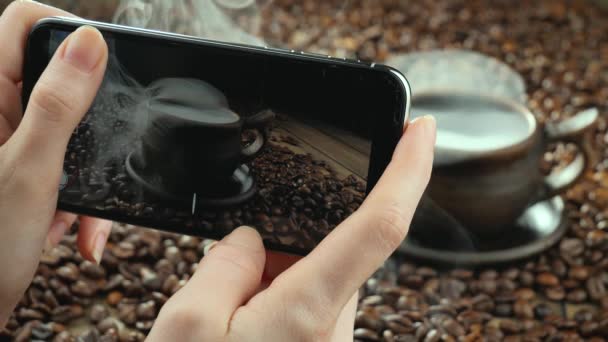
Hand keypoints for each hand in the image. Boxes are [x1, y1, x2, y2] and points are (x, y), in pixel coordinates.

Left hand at [0, 1, 109, 326]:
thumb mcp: (31, 171)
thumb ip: (58, 103)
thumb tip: (89, 41)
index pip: (24, 22)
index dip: (68, 32)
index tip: (102, 68)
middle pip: (56, 79)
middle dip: (88, 125)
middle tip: (92, 157)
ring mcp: (7, 141)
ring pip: (67, 128)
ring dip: (85, 170)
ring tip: (77, 215)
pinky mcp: (20, 168)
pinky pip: (63, 162)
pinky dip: (74, 194)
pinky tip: (66, 227)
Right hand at [148, 116, 435, 340]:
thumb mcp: (189, 323)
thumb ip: (226, 264)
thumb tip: (253, 241)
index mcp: (310, 308)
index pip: (380, 224)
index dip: (408, 171)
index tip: (422, 130)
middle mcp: (333, 325)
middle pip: (327, 247)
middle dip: (281, 242)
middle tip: (232, 278)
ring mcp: (328, 339)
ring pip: (308, 274)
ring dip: (267, 276)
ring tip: (226, 311)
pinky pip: (301, 300)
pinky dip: (269, 296)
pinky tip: (237, 322)